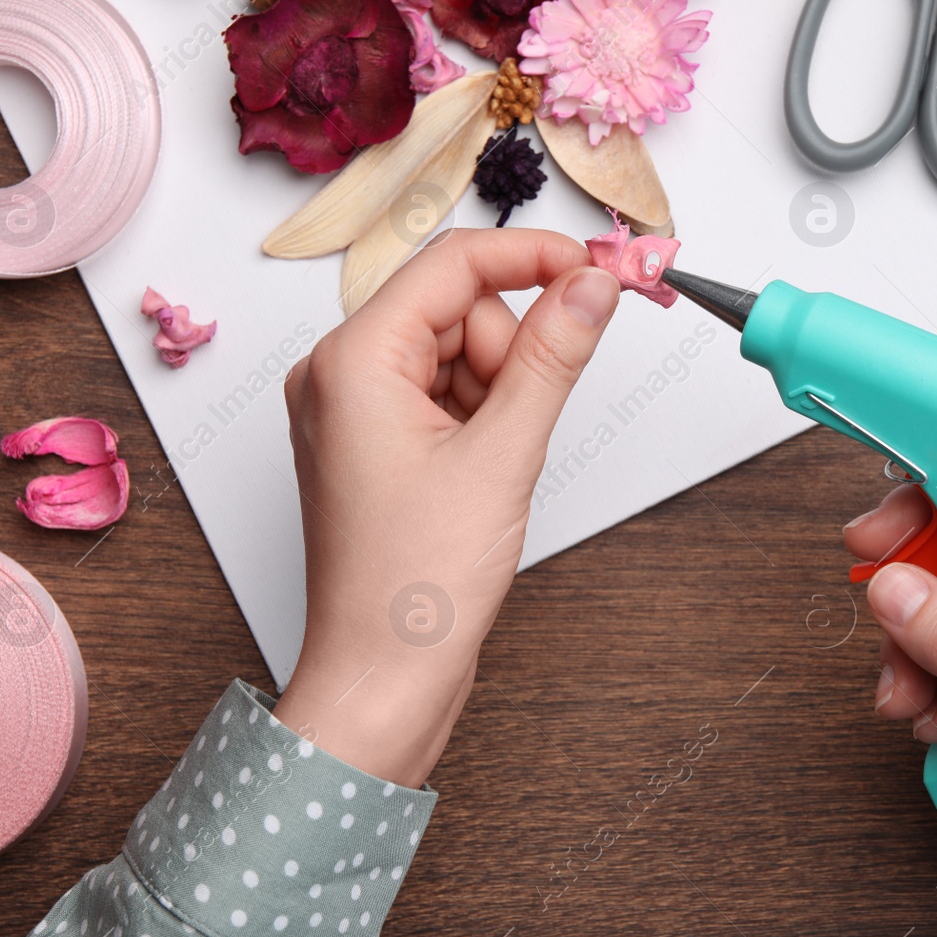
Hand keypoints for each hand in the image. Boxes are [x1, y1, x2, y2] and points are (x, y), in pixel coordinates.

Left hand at [274, 228, 618, 787]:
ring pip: (456, 349)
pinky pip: (443, 390)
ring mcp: (352, 410)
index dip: (533, 256)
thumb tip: (592, 286)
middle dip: (509, 350)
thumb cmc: (416, 587)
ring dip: (497, 389)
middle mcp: (338, 374)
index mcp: (351, 361)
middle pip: (456, 306)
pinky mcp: (374, 442)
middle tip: (518, 424)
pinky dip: (479, 415)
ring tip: (492, 464)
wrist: (382, 679)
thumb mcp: (503, 456)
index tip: (598, 271)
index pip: (453, 263)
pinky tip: (482, 470)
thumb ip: (554, 356)